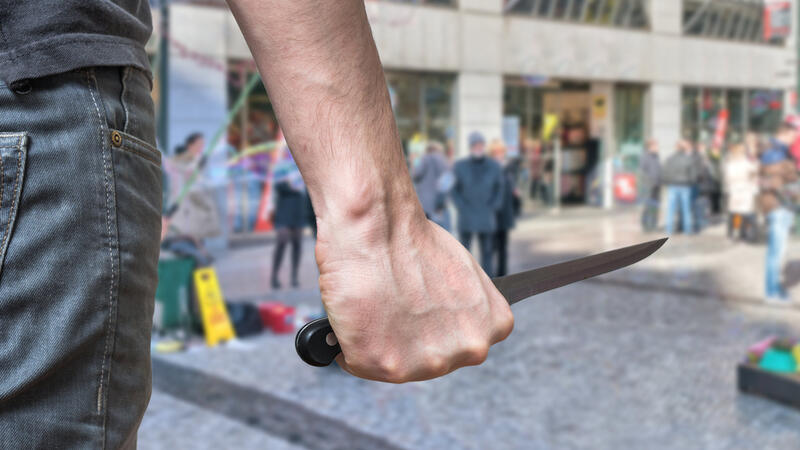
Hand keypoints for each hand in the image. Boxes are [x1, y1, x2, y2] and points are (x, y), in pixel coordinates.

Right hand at [315, 212, 513, 382]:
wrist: (376, 226)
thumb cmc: (410, 240)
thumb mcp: (462, 275)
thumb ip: (460, 308)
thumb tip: (437, 319)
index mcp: (493, 325)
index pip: (460, 343)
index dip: (433, 324)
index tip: (419, 306)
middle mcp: (470, 349)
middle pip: (428, 359)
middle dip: (408, 337)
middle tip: (392, 304)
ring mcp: (429, 361)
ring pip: (394, 365)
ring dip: (379, 342)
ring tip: (373, 305)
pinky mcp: (386, 365)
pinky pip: (357, 363)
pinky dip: (348, 343)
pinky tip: (354, 314)